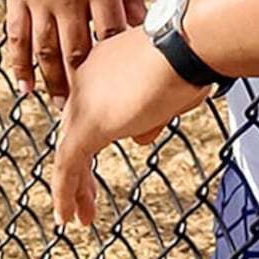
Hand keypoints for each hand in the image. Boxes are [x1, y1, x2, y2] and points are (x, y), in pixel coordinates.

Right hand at [0, 0, 146, 108]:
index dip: (118, 66)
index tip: (128, 90)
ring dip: (53, 84)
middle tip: (91, 112)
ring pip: (46, 51)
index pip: (112, 34)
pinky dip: (20, 65)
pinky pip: (16, 37)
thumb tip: (147, 31)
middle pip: (77, 51)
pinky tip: (26, 87)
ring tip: (61, 107)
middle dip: (85, 86)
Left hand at [51, 27, 212, 228]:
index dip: (102, 129)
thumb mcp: (171, 85)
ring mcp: (83, 102)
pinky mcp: (86, 126)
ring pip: (69, 151)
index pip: (98, 102)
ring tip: (79, 215)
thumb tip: (139, 136)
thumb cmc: (191, 55)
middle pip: (76, 128)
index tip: (109, 144)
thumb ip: (152, 110)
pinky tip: (68, 216)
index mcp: (106, 61)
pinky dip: (66, 194)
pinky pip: (68, 167)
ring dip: (75, 187)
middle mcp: (87, 78)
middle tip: (84, 190)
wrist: (186, 43)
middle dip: (80, 163)